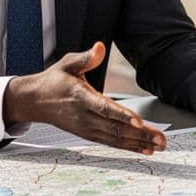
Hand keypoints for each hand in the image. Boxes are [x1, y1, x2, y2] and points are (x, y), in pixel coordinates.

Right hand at [3, 42, 166, 154]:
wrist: (35, 101)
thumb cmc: (54, 80)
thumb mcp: (67, 63)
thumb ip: (86, 57)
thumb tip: (100, 47)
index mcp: (80, 97)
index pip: (104, 108)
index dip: (122, 116)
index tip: (138, 122)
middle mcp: (84, 117)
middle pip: (115, 128)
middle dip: (140, 134)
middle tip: (161, 139)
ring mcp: (87, 128)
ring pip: (116, 138)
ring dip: (139, 143)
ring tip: (159, 145)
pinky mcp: (89, 134)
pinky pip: (111, 142)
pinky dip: (129, 147)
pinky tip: (144, 149)